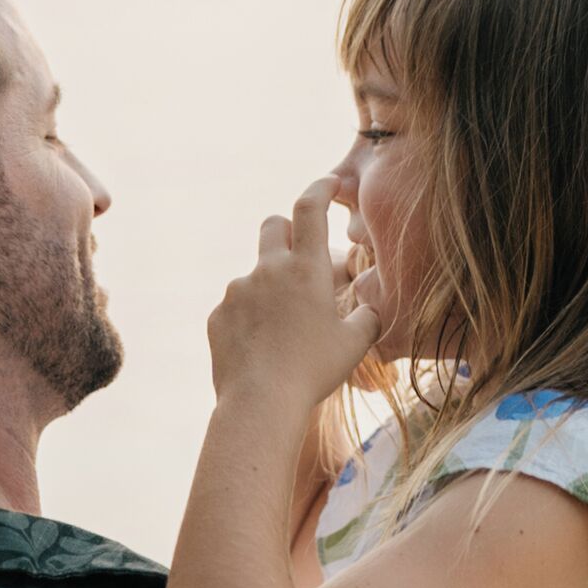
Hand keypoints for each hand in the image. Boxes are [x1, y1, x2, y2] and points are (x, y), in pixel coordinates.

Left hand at [205, 173, 382, 412]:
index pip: (310, 208)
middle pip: (273, 225)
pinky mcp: (218, 314)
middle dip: (286, 230)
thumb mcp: (354, 344)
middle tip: (299, 254)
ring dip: (270, 289)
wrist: (260, 402)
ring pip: (255, 275)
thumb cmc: (314, 371)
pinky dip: (250, 319)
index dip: (320, 188)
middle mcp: (268, 270)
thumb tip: (369, 309)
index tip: (329, 185)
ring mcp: (238, 291)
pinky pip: (237, 307)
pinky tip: (261, 349)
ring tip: (284, 332)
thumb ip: (367, 317)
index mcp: (305, 269)